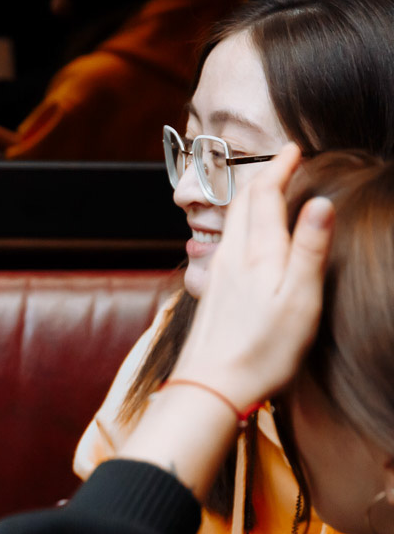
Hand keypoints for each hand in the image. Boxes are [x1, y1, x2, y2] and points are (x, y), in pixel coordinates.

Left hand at [173, 145, 334, 409]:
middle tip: (284, 161)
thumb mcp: (300, 298)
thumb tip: (320, 200)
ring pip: (232, 223)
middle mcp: (231, 257)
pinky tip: (245, 238)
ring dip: (250, 200)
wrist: (212, 385)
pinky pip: (225, 245)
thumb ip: (309, 248)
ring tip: (268, 190)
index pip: (265, 195)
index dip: (279, 167)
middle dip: (264, 177)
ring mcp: (217, 275)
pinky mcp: (212, 292)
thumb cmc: (264, 348)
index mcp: (257, 253)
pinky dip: (241, 226)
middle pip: (243, 204)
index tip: (295, 147)